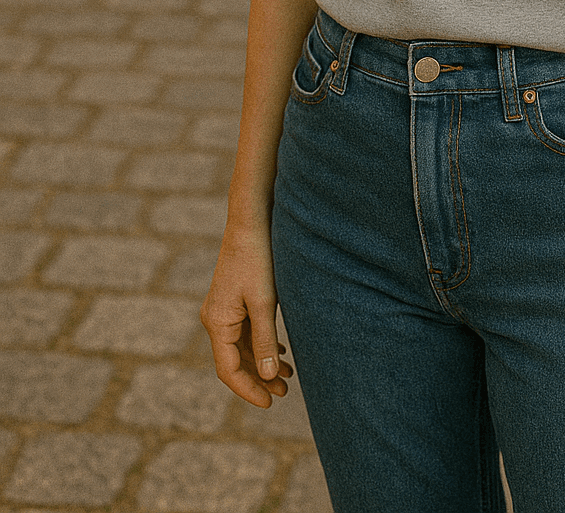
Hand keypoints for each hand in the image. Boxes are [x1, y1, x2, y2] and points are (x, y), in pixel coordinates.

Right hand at [201, 227, 293, 407]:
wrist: (251, 222)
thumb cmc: (257, 259)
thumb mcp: (264, 302)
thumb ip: (264, 340)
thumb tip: (266, 376)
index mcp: (217, 322)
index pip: (228, 370)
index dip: (248, 390)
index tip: (269, 403)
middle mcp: (215, 319)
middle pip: (234, 361)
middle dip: (259, 378)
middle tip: (284, 392)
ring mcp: (223, 309)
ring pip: (241, 347)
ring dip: (262, 362)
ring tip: (288, 375)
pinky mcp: (233, 300)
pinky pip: (244, 332)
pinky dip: (261, 344)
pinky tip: (281, 351)